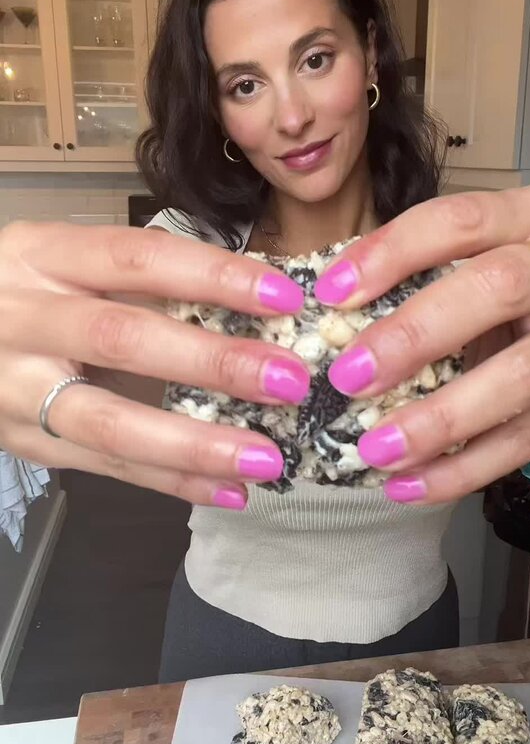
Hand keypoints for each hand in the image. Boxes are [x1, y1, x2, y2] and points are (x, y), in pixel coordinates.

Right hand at [0, 221, 308, 506]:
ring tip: (265, 459)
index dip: (214, 276)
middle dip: (214, 362)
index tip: (283, 298)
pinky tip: (226, 489)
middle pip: (124, 337)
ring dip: (196, 443)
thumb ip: (142, 280)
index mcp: (45, 254)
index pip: (138, 257)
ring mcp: (14, 384)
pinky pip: (104, 466)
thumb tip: (253, 308)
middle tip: (289, 381)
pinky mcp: (22, 440)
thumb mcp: (67, 264)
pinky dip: (169, 480)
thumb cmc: (28, 292)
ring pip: (108, 420)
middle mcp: (24, 315)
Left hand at [314, 185, 529, 502]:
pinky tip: (412, 485)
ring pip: (523, 376)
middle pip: (499, 288)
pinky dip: (465, 469)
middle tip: (350, 377)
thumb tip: (328, 318)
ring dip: (442, 418)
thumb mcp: (482, 262)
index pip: (461, 220)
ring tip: (378, 448)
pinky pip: (528, 440)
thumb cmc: (518, 296)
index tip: (332, 294)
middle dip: (416, 334)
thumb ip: (422, 277)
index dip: (393, 252)